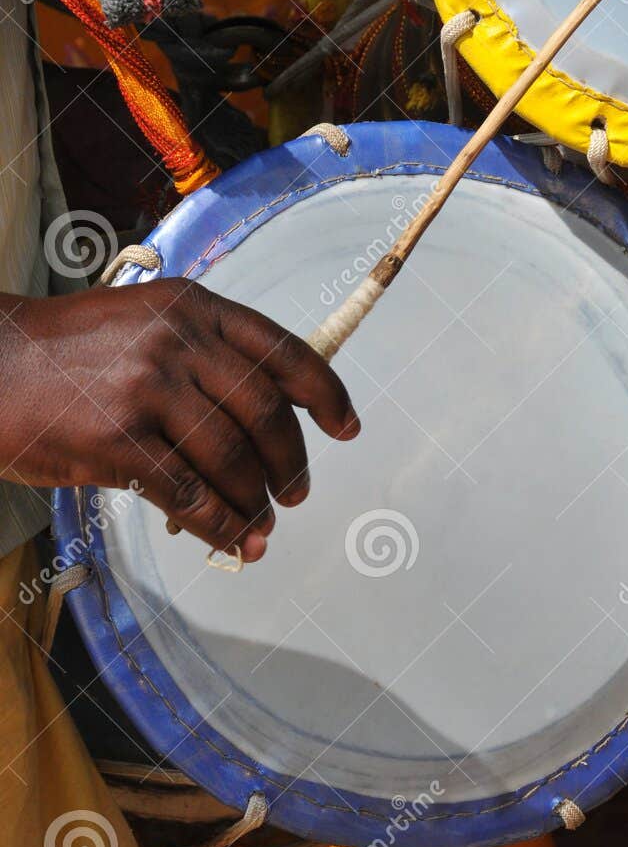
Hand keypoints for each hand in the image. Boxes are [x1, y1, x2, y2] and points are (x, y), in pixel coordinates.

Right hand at [0, 280, 359, 560]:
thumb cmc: (63, 350)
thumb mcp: (142, 322)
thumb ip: (200, 355)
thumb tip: (261, 421)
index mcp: (192, 307)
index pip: (283, 351)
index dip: (325, 395)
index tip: (346, 428)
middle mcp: (176, 342)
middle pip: (265, 412)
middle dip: (291, 462)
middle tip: (296, 492)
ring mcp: (146, 390)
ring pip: (232, 457)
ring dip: (257, 501)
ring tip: (264, 525)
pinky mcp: (117, 440)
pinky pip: (189, 493)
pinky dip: (221, 524)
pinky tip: (234, 539)